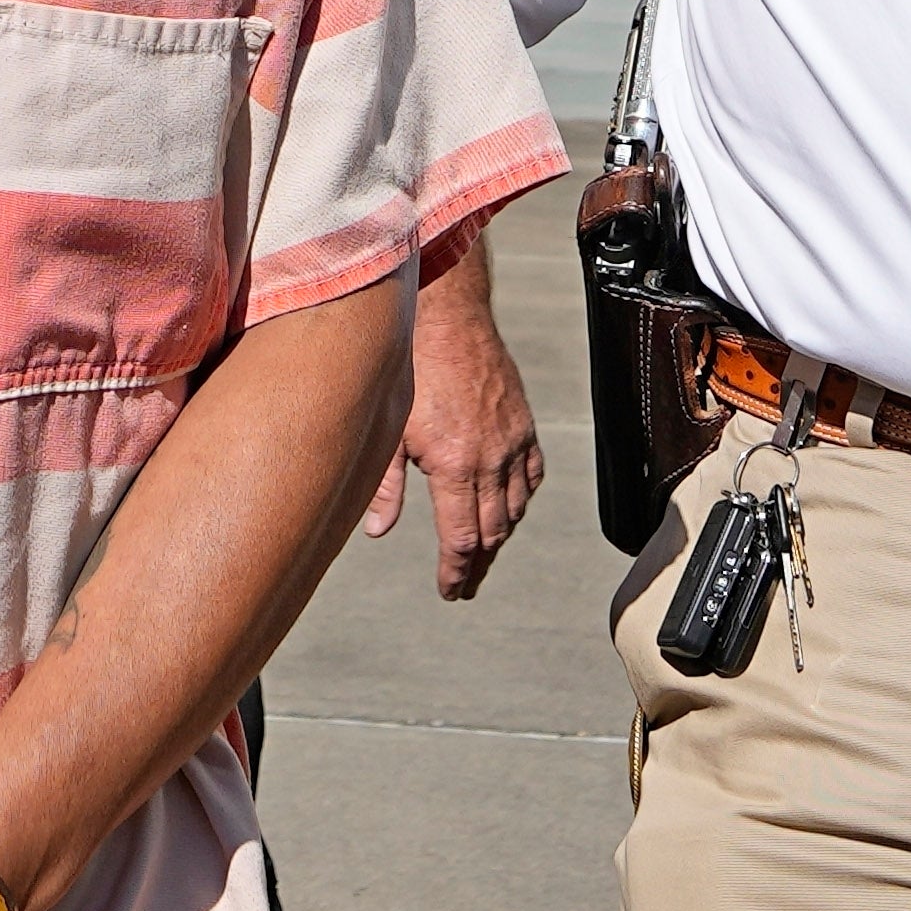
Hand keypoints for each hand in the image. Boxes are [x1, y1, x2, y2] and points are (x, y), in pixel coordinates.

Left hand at [364, 254, 540, 598]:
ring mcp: (513, 442)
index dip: (456, 572)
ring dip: (499, 536)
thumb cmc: (410, 368)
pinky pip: (532, 476)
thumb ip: (385, 486)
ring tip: (481, 555)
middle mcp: (491, 459)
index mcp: (455, 466)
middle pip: (492, 533)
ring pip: (515, 508)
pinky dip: (521, 500)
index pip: (462, 540)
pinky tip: (508, 509)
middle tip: (464, 585)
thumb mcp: (388, 430)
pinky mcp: (524, 425)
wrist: (449, 319)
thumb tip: (378, 532)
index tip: (450, 591)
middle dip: (477, 565)